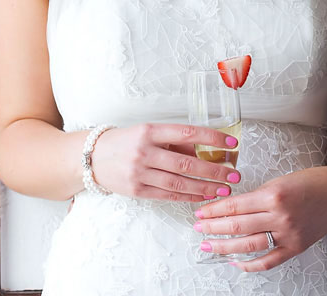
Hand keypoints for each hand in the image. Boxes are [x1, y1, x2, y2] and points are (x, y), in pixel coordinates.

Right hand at [89, 123, 241, 201]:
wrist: (92, 157)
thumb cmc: (127, 141)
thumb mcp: (149, 131)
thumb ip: (174, 141)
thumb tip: (204, 151)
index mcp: (150, 131)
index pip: (187, 133)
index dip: (212, 139)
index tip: (231, 144)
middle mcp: (144, 151)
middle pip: (186, 163)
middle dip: (214, 170)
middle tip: (234, 174)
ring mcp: (139, 173)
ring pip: (179, 183)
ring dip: (205, 188)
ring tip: (224, 189)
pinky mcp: (137, 190)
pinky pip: (168, 195)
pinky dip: (188, 197)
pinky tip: (203, 197)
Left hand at [192, 164, 326, 270]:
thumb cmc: (312, 181)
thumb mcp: (281, 180)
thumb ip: (258, 195)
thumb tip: (233, 207)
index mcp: (275, 195)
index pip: (236, 205)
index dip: (215, 210)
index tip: (201, 212)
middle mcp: (281, 216)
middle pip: (238, 226)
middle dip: (214, 228)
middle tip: (199, 229)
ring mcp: (288, 234)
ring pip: (248, 245)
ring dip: (224, 247)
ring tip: (209, 245)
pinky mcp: (295, 247)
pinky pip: (268, 261)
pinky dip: (249, 264)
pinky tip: (235, 261)